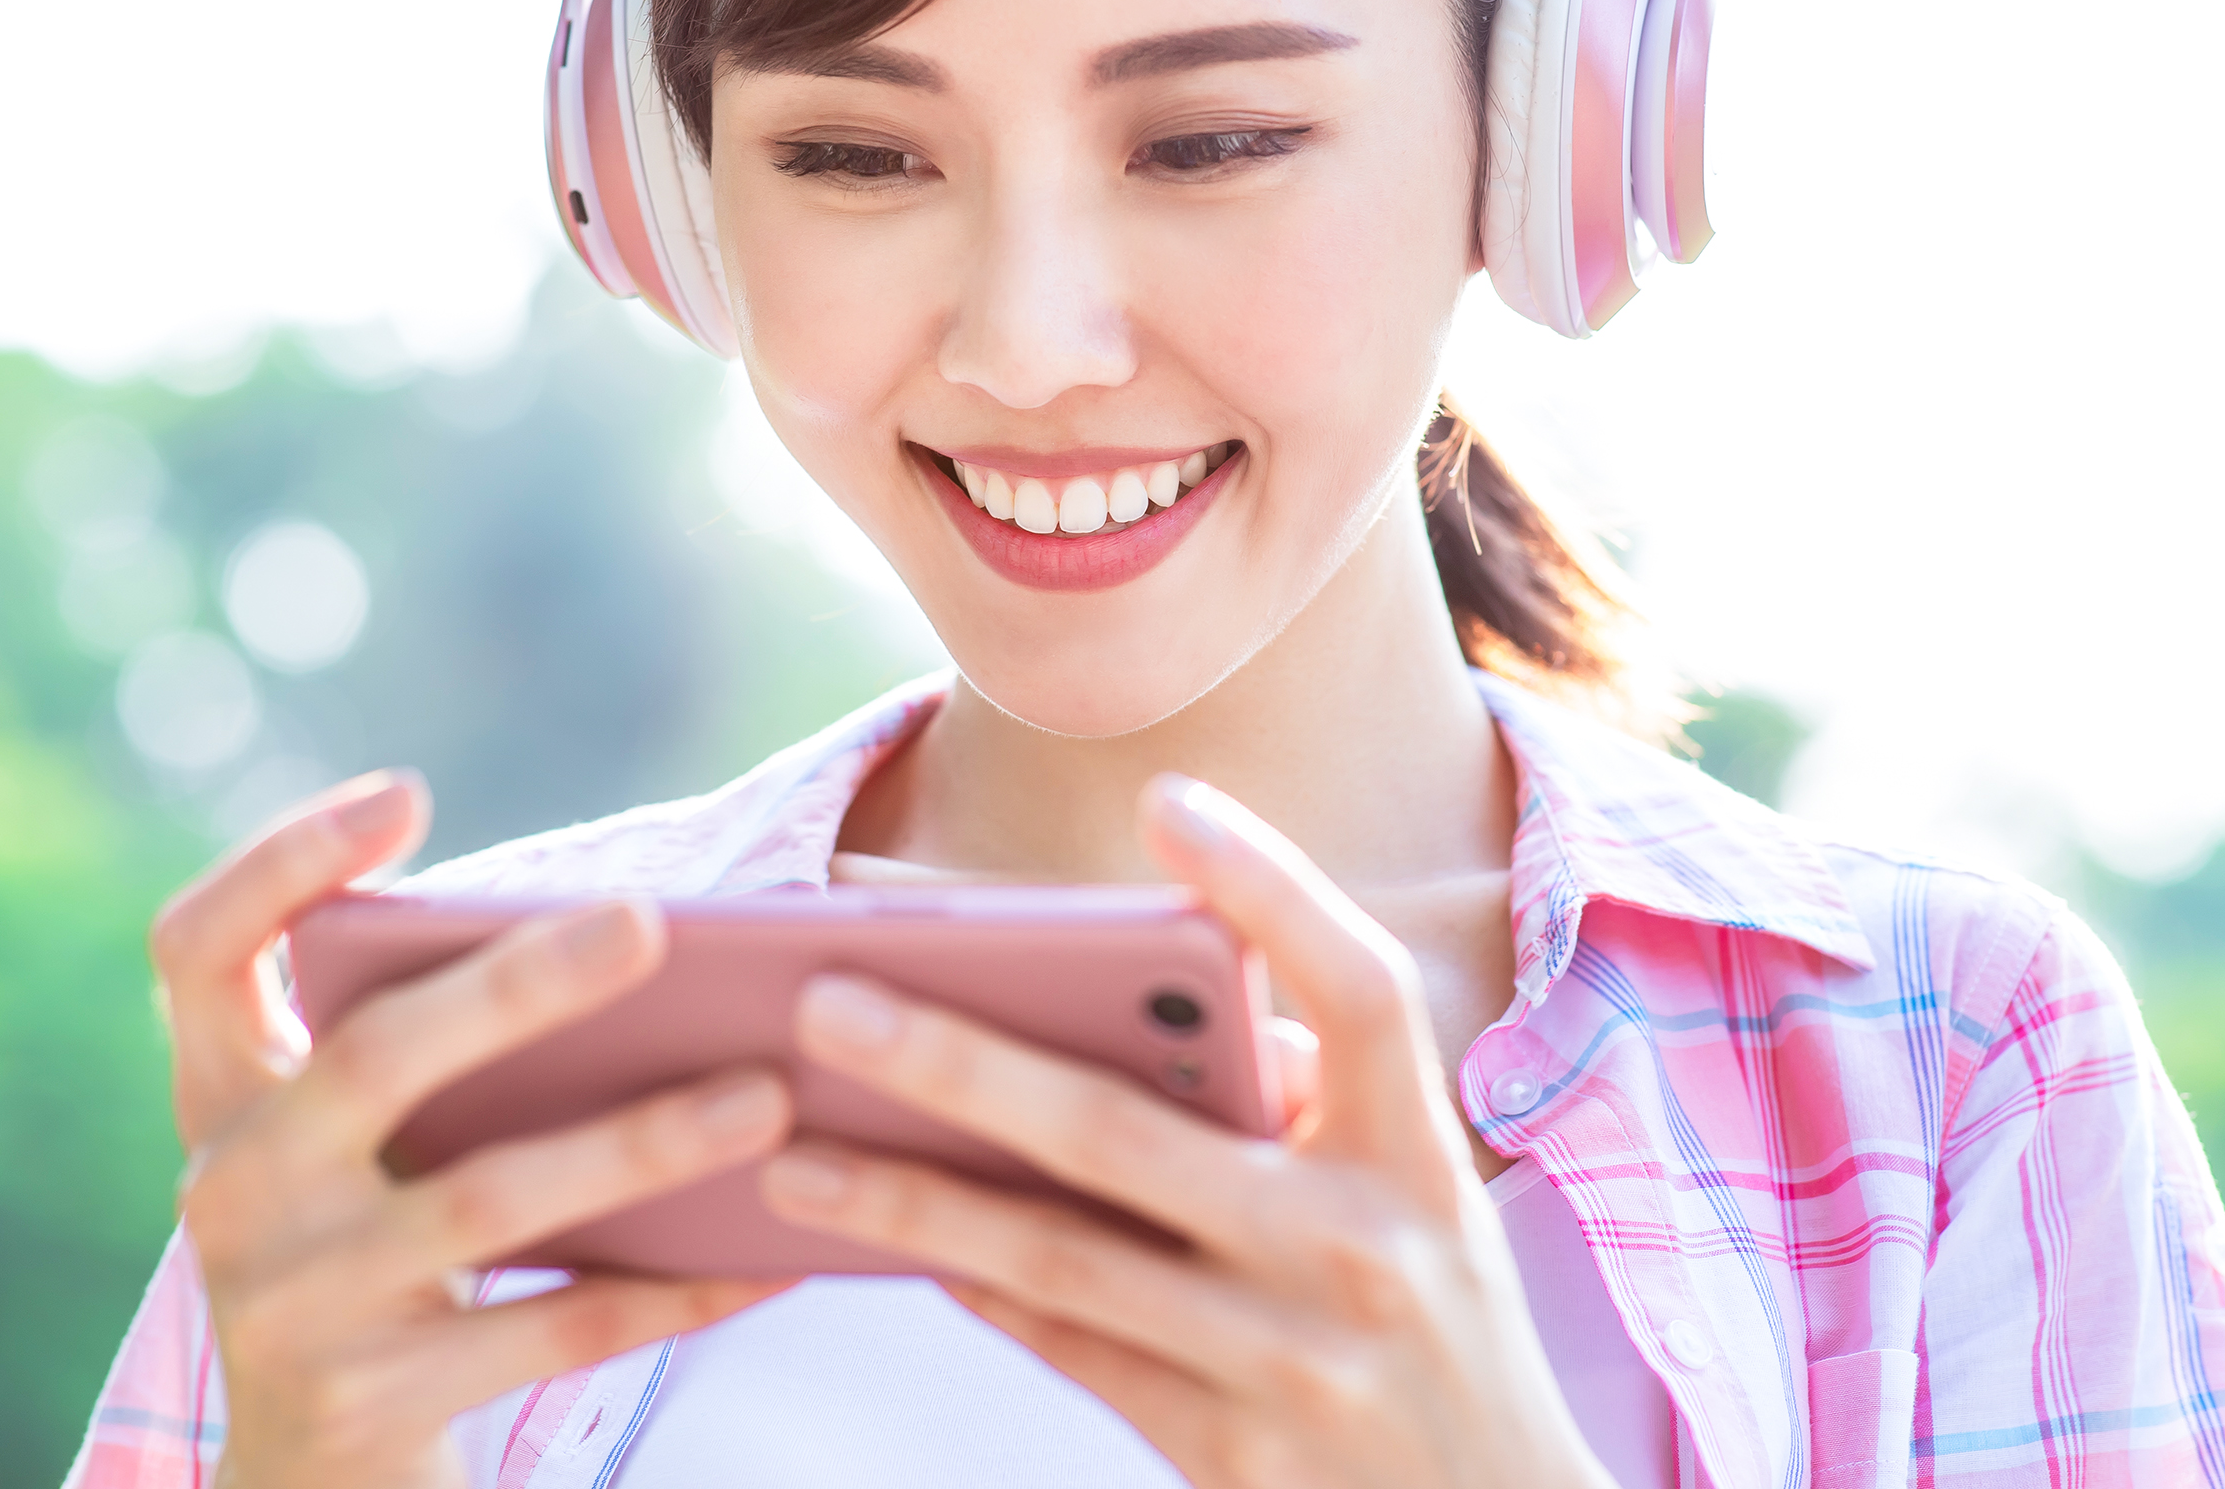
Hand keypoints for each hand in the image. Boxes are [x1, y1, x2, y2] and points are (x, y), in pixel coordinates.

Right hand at [148, 771, 794, 1488]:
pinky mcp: (367, 1400)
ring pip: (486, 1201)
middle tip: (650, 920)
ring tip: (764, 1095)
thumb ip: (434, 1048)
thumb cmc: (377, 1257)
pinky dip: (671, 1289)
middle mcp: (230, 1188)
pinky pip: (552, 1328)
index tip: (405, 792)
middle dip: (517, 984)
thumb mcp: (361, 1151)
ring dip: (638, 1142)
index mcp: (223, 1097)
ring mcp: (291, 1301)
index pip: (199, 949)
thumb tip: (644, 932)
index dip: (283, 862)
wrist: (313, 1483)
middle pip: (373, 1057)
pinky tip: (773, 1259)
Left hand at [763, 775, 1616, 1488]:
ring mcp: (1293, 1360)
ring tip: (792, 1149)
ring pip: (1060, 1256)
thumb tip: (1136, 1002)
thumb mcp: (1419, 1198)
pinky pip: (1071, 1348)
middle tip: (826, 996)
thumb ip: (1308, 1098)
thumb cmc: (1432, 1323)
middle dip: (959, 1057)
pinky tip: (886, 1239)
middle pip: (1128, 1130)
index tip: (1164, 801)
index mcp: (1420, 1154)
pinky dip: (975, 1286)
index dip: (1272, 887)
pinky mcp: (1235, 1454)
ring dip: (912, 1195)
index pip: (1358, 990)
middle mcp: (1364, 1248)